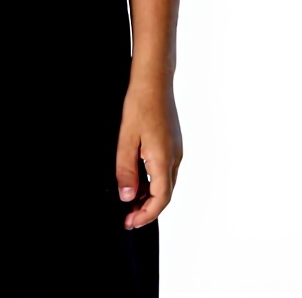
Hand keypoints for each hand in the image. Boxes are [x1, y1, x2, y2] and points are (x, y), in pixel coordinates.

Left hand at [115, 77, 181, 230]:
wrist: (154, 79)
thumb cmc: (140, 104)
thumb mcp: (126, 139)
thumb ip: (126, 170)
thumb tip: (127, 198)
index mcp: (164, 159)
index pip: (160, 200)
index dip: (145, 215)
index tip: (130, 223)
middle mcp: (175, 158)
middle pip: (165, 194)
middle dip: (147, 209)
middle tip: (127, 216)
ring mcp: (176, 150)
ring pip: (165, 183)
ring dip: (150, 195)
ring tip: (129, 200)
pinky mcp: (173, 142)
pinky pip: (165, 170)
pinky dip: (153, 181)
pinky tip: (138, 178)